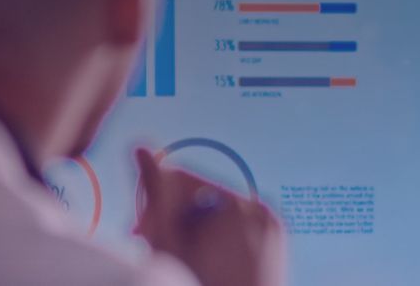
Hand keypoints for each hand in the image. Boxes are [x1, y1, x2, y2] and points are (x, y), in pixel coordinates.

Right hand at [134, 147, 285, 285]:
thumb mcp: (169, 244)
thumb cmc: (200, 285)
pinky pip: (241, 230)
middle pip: (203, 201)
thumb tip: (142, 147)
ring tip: (185, 262)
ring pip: (221, 216)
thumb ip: (156, 193)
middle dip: (175, 221)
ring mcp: (274, 227)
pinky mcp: (279, 242)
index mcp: (236, 205)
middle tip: (158, 251)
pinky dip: (222, 242)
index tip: (141, 232)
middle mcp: (261, 209)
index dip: (156, 205)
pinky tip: (207, 265)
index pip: (183, 183)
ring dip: (197, 232)